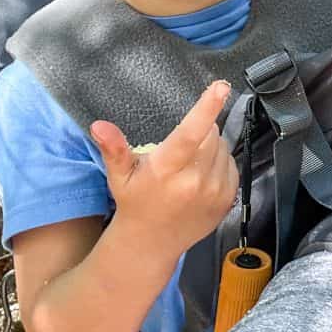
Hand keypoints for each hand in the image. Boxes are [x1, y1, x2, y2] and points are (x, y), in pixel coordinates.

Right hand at [90, 81, 237, 256]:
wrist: (151, 244)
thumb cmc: (135, 203)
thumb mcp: (119, 175)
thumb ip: (114, 148)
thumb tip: (99, 125)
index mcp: (166, 169)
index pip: (190, 133)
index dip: (207, 107)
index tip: (220, 87)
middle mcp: (193, 180)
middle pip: (211, 134)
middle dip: (200, 131)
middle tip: (181, 148)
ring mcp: (214, 191)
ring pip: (223, 147)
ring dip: (211, 147)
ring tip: (189, 165)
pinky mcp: (227, 199)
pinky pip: (231, 164)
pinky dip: (219, 163)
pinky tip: (200, 176)